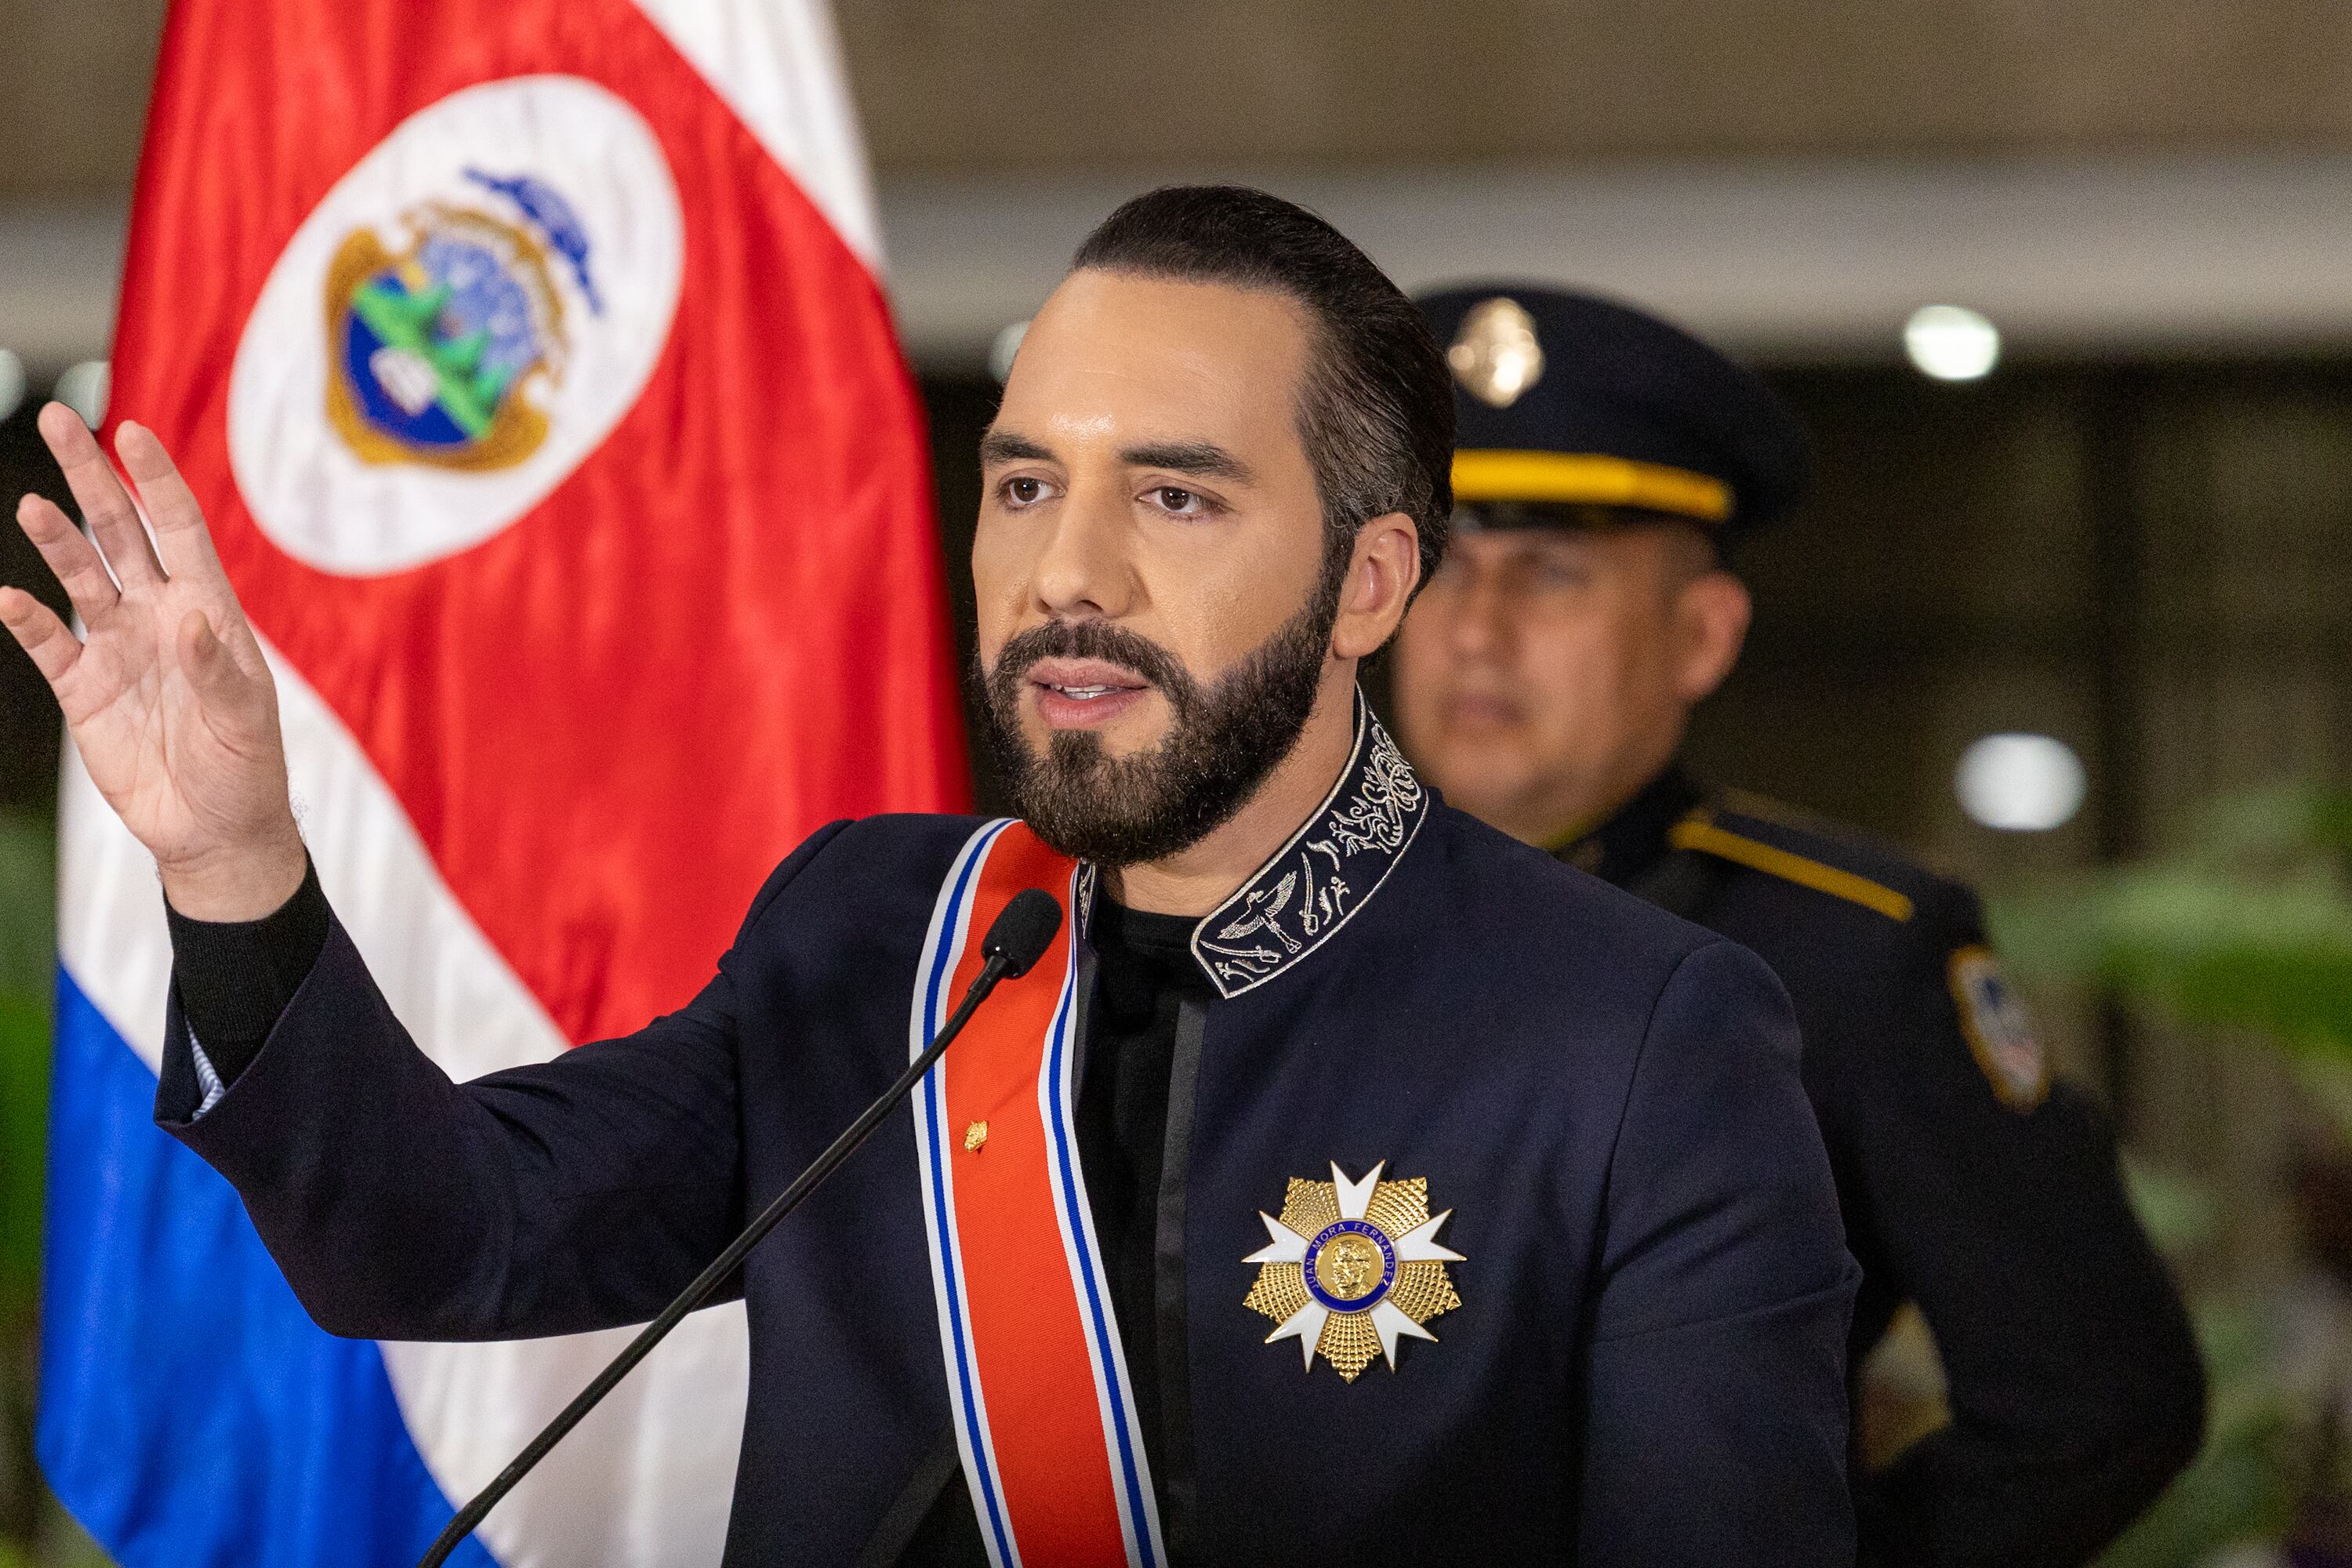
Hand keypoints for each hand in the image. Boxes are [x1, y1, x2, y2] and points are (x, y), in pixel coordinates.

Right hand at [0, 404, 304, 920]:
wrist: (214, 828)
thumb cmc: (245, 767)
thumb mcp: (245, 719)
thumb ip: (216, 669)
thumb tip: (189, 619)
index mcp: (208, 610)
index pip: (179, 529)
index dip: (156, 481)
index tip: (132, 432)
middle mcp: (157, 615)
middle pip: (118, 532)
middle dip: (90, 478)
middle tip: (58, 421)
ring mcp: (116, 647)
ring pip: (78, 576)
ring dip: (55, 540)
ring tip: (32, 505)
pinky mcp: (81, 687)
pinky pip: (46, 642)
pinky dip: (25, 620)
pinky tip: (9, 598)